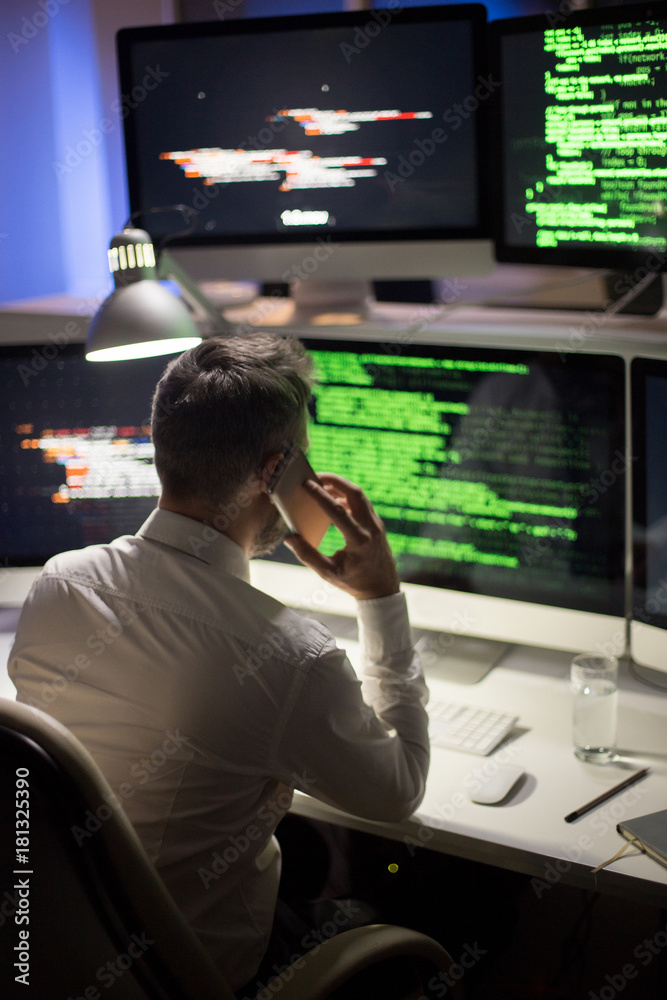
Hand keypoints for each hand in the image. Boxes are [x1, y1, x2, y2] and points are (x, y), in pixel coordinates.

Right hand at [284, 473, 399, 600]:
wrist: (382, 588)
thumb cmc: (354, 582)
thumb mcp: (328, 573)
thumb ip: (308, 556)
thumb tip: (290, 538)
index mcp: (359, 540)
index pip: (338, 511)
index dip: (321, 496)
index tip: (307, 484)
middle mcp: (371, 528)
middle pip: (355, 493)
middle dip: (335, 480)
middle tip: (315, 476)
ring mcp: (376, 524)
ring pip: (360, 495)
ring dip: (341, 486)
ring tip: (321, 484)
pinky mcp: (376, 523)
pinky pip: (362, 503)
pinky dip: (347, 496)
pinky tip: (332, 498)